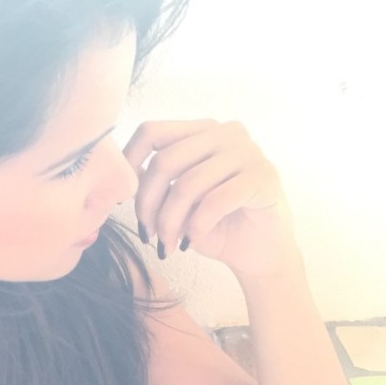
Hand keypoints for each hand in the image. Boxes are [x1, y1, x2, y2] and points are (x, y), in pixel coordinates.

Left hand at [123, 118, 299, 280]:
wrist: (259, 253)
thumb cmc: (215, 225)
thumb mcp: (176, 201)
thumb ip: (155, 180)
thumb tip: (123, 172)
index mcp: (202, 130)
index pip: (152, 132)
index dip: (128, 164)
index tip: (122, 200)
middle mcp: (226, 132)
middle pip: (164, 161)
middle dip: (148, 206)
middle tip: (148, 235)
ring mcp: (248, 151)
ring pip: (187, 185)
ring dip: (170, 223)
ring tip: (168, 246)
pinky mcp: (264, 177)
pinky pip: (215, 201)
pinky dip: (196, 227)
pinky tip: (191, 242)